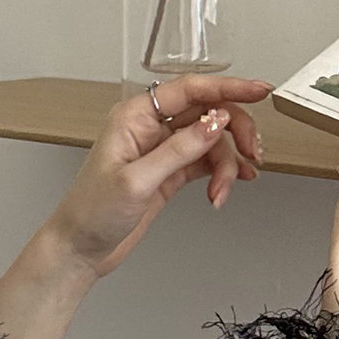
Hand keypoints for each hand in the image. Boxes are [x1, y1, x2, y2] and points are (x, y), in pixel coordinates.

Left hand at [44, 75, 273, 278]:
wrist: (80, 250)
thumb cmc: (91, 213)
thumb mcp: (136, 180)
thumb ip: (179, 149)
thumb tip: (215, 123)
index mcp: (136, 116)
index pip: (191, 89)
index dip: (229, 88)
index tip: (259, 91)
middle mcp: (150, 127)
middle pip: (208, 113)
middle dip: (234, 132)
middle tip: (251, 154)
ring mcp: (161, 150)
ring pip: (210, 142)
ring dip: (226, 165)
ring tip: (224, 191)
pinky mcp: (168, 173)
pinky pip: (204, 163)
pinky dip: (219, 175)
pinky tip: (223, 190)